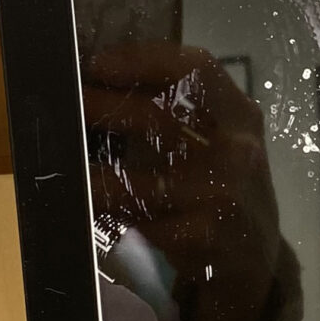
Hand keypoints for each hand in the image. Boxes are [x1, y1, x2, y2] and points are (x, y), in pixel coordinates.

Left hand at [83, 41, 296, 320]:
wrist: (256, 261)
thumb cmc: (227, 189)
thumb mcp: (224, 143)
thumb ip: (186, 114)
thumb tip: (109, 81)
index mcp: (242, 117)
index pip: (198, 70)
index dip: (145, 59)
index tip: (99, 63)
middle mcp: (238, 151)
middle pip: (159, 118)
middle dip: (102, 108)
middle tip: (67, 106)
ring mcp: (221, 196)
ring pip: (136, 181)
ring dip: (92, 176)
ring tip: (64, 165)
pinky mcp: (203, 237)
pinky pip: (139, 221)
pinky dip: (109, 214)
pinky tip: (90, 208)